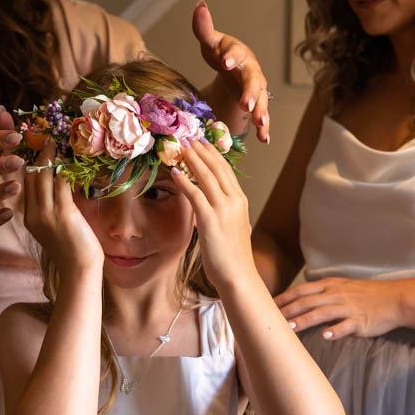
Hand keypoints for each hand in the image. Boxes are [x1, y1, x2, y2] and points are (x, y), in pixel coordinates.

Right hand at [22, 140, 103, 274]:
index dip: (32, 165)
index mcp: (29, 218)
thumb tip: (62, 186)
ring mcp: (47, 214)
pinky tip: (71, 159)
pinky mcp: (64, 213)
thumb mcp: (54, 229)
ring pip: (45, 177)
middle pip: (32, 177)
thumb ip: (52, 210)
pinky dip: (66, 169)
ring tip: (58, 144)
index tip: (39, 150)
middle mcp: (34, 214)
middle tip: (48, 139)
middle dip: (39, 156)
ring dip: (52, 158)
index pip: (26, 185)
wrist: (78, 270)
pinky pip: (62, 183)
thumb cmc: (72, 250)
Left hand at [169, 140, 258, 290]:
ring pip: (206, 176)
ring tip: (181, 148)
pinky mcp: (210, 220)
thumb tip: (216, 209)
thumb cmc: (233, 258)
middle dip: (202, 151)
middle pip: (217, 168)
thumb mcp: (234, 229)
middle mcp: (234, 201)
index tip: (203, 143)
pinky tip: (174, 173)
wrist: (238, 276)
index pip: (226, 171)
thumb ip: (226, 215)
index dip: (213, 155)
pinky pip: (195, 194)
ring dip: (192, 159)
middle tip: (189, 138)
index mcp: (241, 202)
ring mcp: (223, 210)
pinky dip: (184, 181)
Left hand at [192, 0, 270, 143]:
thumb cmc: (221, 54)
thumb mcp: (210, 43)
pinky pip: (262, 117)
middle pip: (254, 80)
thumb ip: (204, 28)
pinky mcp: (257, 105)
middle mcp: (252, 70)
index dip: (232, 56)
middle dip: (251, 92)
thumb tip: (200, 5)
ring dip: (261, 112)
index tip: (224, 61)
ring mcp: (257, 89)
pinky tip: (265, 138)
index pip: (237, 52)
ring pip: (262, 100)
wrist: (233, 70)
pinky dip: (264, 128)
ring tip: (259, 123)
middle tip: (246, 104)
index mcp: (239, 53)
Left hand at [275, 278, 402, 338]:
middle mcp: (336, 295)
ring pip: (322, 313)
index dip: (283, 298)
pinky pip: (347, 325)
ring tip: (289, 329)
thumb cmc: (367, 295)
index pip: (300, 291)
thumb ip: (321, 293)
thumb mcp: (342, 287)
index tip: (265, 306)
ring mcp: (348, 307)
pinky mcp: (361, 321)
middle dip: (286, 310)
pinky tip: (326, 336)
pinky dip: (336, 330)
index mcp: (330, 286)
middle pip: (306, 302)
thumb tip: (299, 301)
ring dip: (304, 320)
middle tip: (269, 320)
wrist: (395, 298)